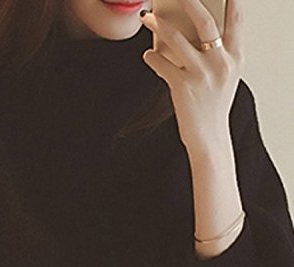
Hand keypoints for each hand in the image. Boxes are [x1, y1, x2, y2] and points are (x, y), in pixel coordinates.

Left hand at [139, 0, 244, 153]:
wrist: (208, 136)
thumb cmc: (212, 105)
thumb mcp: (222, 77)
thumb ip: (213, 55)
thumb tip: (187, 33)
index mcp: (235, 59)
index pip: (236, 21)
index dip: (231, 1)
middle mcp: (220, 63)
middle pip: (205, 22)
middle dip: (189, 2)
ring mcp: (202, 74)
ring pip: (177, 39)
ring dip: (159, 25)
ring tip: (147, 16)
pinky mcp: (182, 86)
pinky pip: (162, 63)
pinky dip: (152, 57)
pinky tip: (148, 55)